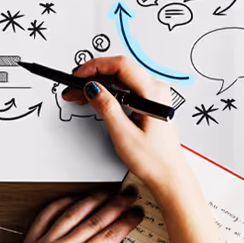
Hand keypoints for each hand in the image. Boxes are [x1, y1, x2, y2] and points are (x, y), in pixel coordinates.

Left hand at [0, 189, 143, 242]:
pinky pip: (46, 215)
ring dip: (92, 199)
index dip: (127, 222)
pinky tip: (74, 199)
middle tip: (128, 196)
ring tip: (106, 193)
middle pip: (94, 220)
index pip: (109, 236)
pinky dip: (61, 203)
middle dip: (116, 205)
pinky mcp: (30, 241)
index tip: (136, 214)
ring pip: (72, 212)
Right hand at [63, 56, 188, 199]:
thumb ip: (107, 107)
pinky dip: (109, 92)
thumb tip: (93, 88)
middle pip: (120, 70)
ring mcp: (153, 96)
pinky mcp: (149, 102)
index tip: (78, 76)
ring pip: (121, 79)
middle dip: (94, 76)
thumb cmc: (154, 160)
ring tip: (79, 95)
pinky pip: (126, 89)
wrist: (169, 176)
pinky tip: (95, 98)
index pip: (121, 66)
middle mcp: (156, 90)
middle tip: (74, 87)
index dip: (96, 67)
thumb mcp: (124, 135)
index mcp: (153, 93)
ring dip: (99, 84)